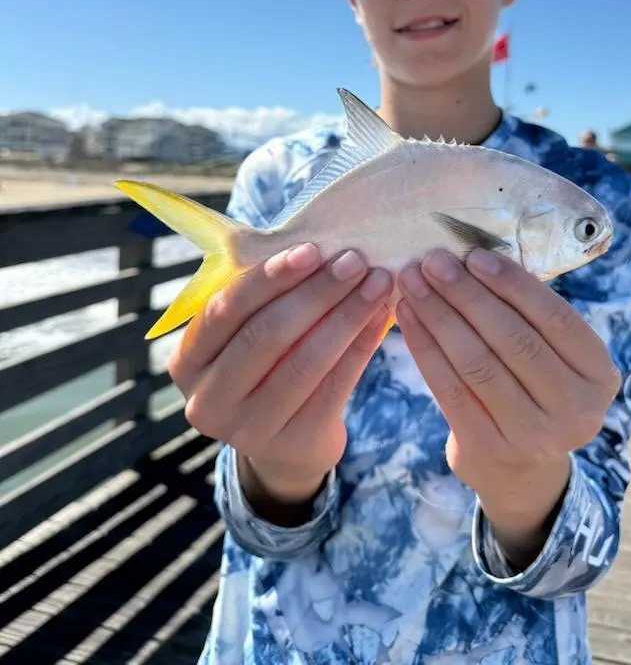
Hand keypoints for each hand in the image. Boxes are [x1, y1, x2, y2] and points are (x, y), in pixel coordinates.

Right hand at [168, 243, 391, 514]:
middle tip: (355, 261)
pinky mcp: (294, 444)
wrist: (286, 442)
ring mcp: (249, 429)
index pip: (225, 310)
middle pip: (266, 335)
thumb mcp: (248, 335)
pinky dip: (362, 345)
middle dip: (316, 292)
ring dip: (347, 315)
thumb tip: (317, 246)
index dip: (269, 278)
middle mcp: (208, 400)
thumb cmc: (266, 368)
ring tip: (378, 283)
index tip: (313, 249)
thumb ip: (263, 300)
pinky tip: (382, 317)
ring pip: (306, 361)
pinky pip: (335, 386)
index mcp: (188, 361)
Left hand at [395, 247, 620, 561]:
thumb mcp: (553, 360)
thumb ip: (529, 318)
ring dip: (439, 315)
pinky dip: (424, 347)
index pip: (555, 318)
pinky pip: (449, 388)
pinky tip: (407, 318)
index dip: (512, 284)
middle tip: (431, 262)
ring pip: (476, 362)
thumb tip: (474, 257)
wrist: (522, 471)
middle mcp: (576, 409)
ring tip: (411, 284)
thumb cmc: (534, 392)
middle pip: (512, 339)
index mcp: (599, 375)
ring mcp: (533, 435)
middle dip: (466, 294)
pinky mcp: (489, 449)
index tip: (473, 255)